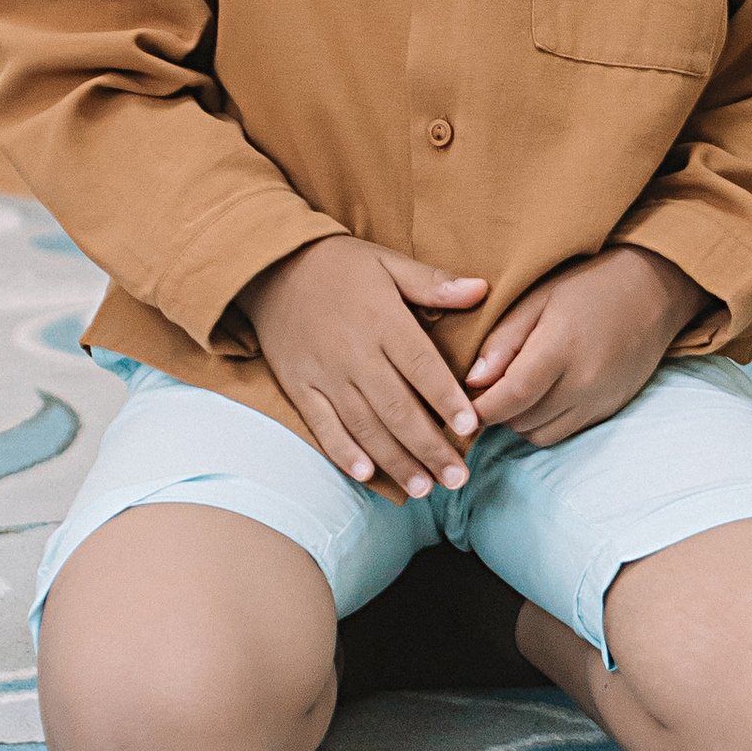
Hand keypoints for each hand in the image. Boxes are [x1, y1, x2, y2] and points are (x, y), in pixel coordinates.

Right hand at [240, 238, 486, 500]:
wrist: (270, 267)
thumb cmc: (339, 265)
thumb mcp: (387, 262)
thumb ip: (433, 282)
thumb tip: (482, 289)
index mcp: (382, 320)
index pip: (421, 367)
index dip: (447, 399)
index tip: (472, 427)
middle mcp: (354, 353)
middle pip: (397, 408)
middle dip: (429, 447)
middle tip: (457, 477)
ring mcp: (324, 374)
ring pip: (365, 426)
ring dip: (396, 460)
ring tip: (424, 488)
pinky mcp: (299, 387)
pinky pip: (323, 426)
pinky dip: (344, 452)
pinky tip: (367, 475)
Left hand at [466, 247, 705, 451]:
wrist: (655, 289)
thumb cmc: (591, 284)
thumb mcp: (540, 297)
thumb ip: (504, 339)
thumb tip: (471, 380)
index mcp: (561, 347)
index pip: (511, 396)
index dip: (479, 410)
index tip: (455, 408)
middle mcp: (584, 382)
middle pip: (521, 420)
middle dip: (496, 412)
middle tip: (482, 389)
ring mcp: (600, 400)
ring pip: (541, 434)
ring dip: (519, 420)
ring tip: (512, 391)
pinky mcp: (610, 409)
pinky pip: (565, 432)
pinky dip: (544, 422)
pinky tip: (540, 395)